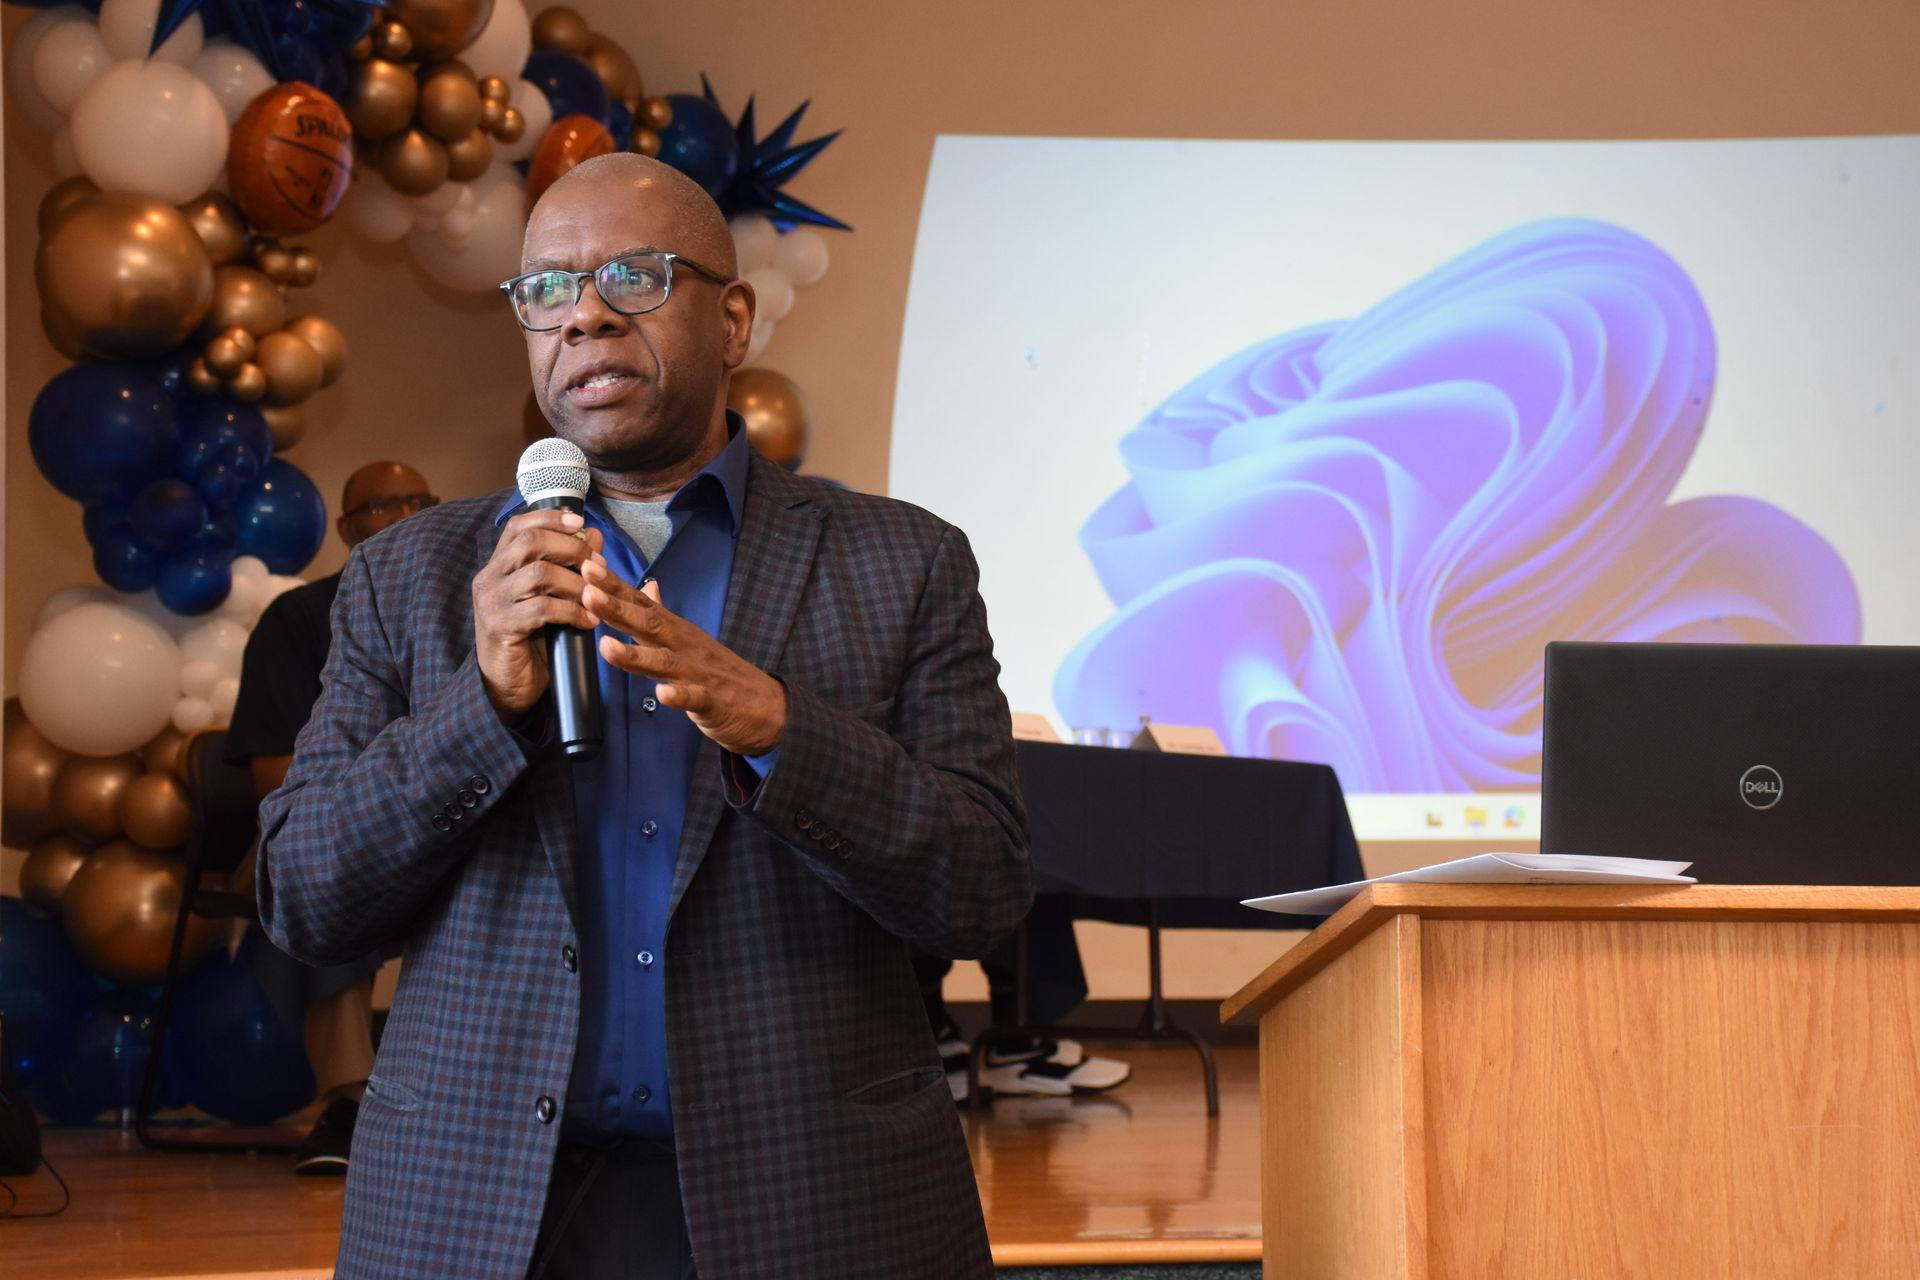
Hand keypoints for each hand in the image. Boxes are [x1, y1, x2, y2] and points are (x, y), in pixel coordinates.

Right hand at [472, 510, 605, 718]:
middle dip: (572, 549)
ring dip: (576, 583)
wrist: (507, 685)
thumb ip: (568, 566)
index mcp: (498, 566)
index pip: (519, 526)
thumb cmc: (531, 639)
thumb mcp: (550, 597)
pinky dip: (572, 611)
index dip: (550, 518)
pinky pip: (542, 609)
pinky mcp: (501, 627)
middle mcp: (490, 578)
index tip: (580, 523)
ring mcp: (492, 602)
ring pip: (539, 574)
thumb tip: (594, 535)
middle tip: (597, 566)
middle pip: (531, 542)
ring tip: (596, 597)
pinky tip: (588, 622)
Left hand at [580, 559, 788, 754]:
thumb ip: (661, 615)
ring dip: (635, 654)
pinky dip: (677, 696)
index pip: (641, 603)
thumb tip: (644, 588)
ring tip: (607, 647)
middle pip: (648, 625)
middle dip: (617, 609)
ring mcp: (699, 673)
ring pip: (663, 661)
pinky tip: (662, 694)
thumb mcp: (688, 639)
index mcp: (675, 631)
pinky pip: (693, 698)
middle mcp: (685, 646)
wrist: (767, 706)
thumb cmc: (720, 672)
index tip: (587, 566)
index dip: (613, 587)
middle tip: (587, 592)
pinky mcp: (712, 701)